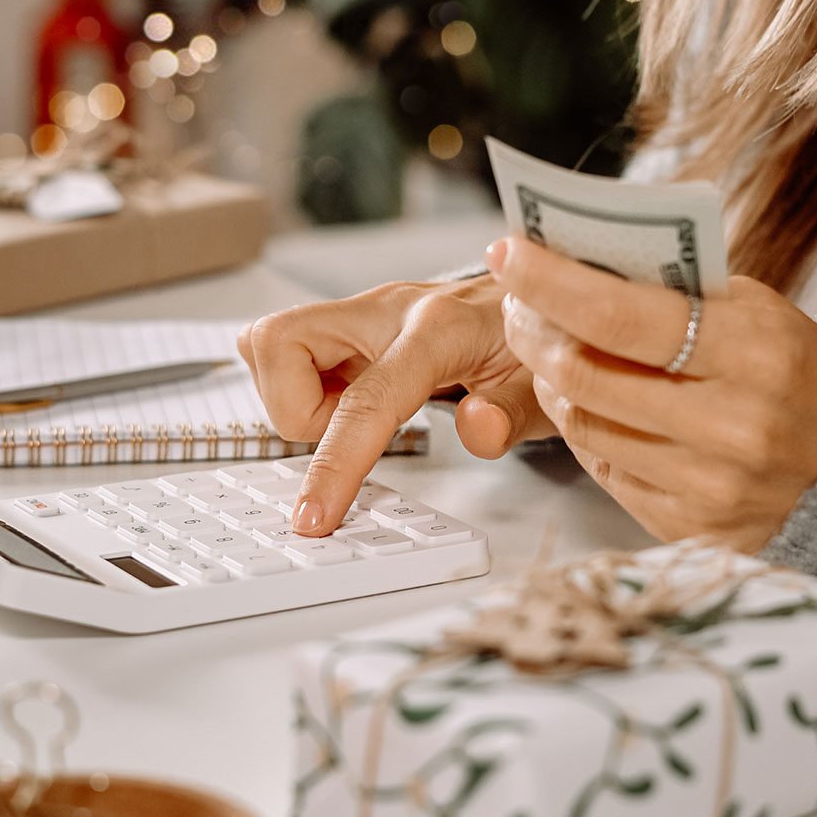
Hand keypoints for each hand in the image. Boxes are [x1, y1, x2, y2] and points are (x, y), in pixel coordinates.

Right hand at [238, 276, 555, 535]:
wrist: (536, 302)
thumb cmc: (538, 345)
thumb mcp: (545, 389)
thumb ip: (513, 413)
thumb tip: (478, 429)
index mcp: (439, 329)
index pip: (368, 399)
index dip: (334, 462)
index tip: (314, 515)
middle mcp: (387, 309)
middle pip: (279, 341)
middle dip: (290, 408)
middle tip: (342, 432)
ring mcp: (362, 313)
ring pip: (271, 344)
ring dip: (295, 399)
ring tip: (352, 417)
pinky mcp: (347, 324)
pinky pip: (287, 350)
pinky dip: (300, 387)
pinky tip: (347, 402)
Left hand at [487, 237, 816, 552]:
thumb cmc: (790, 368)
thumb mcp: (752, 308)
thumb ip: (673, 289)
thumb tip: (573, 259)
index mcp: (754, 354)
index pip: (622, 317)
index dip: (552, 284)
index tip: (509, 253)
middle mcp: (731, 428)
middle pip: (586, 376)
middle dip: (534, 332)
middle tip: (518, 303)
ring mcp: (708, 486)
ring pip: (582, 426)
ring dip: (551, 381)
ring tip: (553, 350)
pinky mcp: (687, 528)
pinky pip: (603, 469)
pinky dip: (586, 427)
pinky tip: (592, 401)